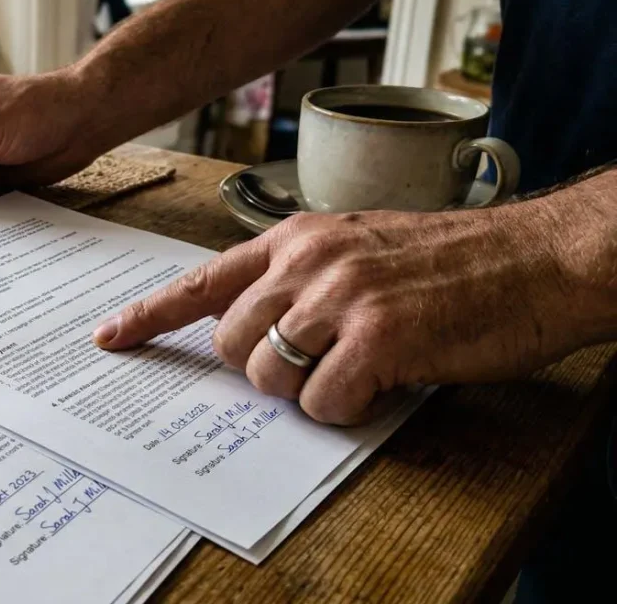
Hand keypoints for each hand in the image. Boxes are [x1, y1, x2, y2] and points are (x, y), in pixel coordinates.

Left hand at [91, 206, 585, 424]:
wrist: (537, 258)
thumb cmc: (456, 261)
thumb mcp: (361, 249)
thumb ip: (303, 282)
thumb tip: (260, 335)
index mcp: (297, 238)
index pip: (201, 280)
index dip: (149, 315)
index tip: (109, 338)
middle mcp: (306, 261)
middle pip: (229, 344)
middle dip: (262, 369)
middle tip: (321, 362)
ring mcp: (338, 297)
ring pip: (266, 376)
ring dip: (307, 390)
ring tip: (363, 365)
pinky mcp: (376, 338)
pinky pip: (322, 405)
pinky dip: (350, 409)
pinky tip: (388, 380)